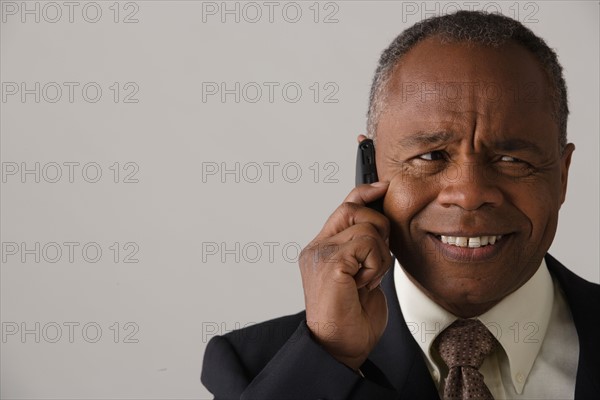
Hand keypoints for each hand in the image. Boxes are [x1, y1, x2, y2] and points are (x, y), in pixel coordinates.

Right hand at [299, 182, 391, 369]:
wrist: (340, 348)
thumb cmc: (352, 318)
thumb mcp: (364, 274)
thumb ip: (365, 248)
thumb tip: (383, 223)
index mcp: (323, 248)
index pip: (344, 207)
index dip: (365, 193)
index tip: (383, 187)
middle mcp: (317, 247)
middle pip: (355, 208)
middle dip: (379, 229)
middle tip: (376, 262)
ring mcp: (321, 254)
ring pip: (367, 227)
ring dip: (379, 256)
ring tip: (367, 280)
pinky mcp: (330, 263)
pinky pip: (368, 244)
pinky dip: (376, 265)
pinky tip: (365, 284)